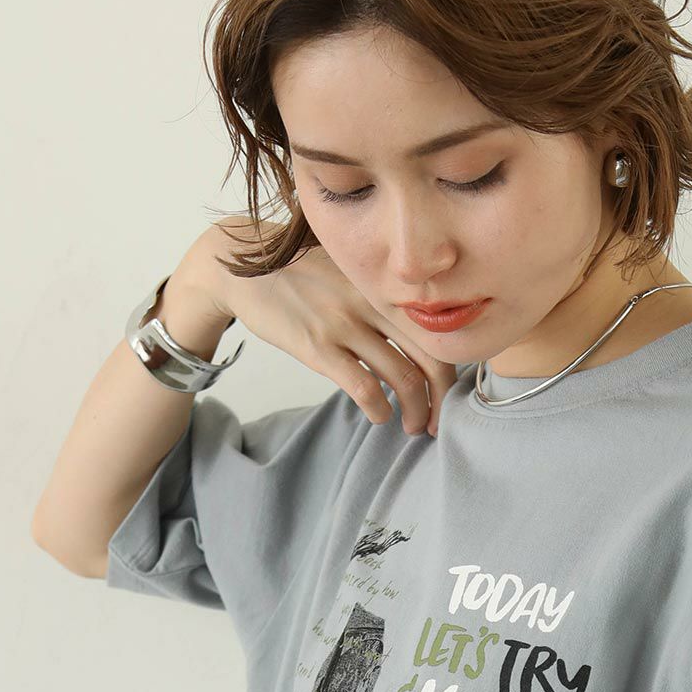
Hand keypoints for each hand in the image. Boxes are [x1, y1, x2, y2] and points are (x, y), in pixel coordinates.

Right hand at [188, 215, 457, 437]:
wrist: (240, 266)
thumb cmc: (297, 273)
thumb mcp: (347, 272)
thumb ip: (380, 297)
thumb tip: (417, 330)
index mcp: (384, 286)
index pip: (438, 330)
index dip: (451, 370)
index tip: (447, 395)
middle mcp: (373, 303)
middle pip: (431, 357)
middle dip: (440, 399)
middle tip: (436, 422)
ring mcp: (345, 325)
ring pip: (404, 378)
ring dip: (415, 412)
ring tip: (412, 426)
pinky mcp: (317, 347)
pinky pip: (364, 387)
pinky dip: (380, 410)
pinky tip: (379, 416)